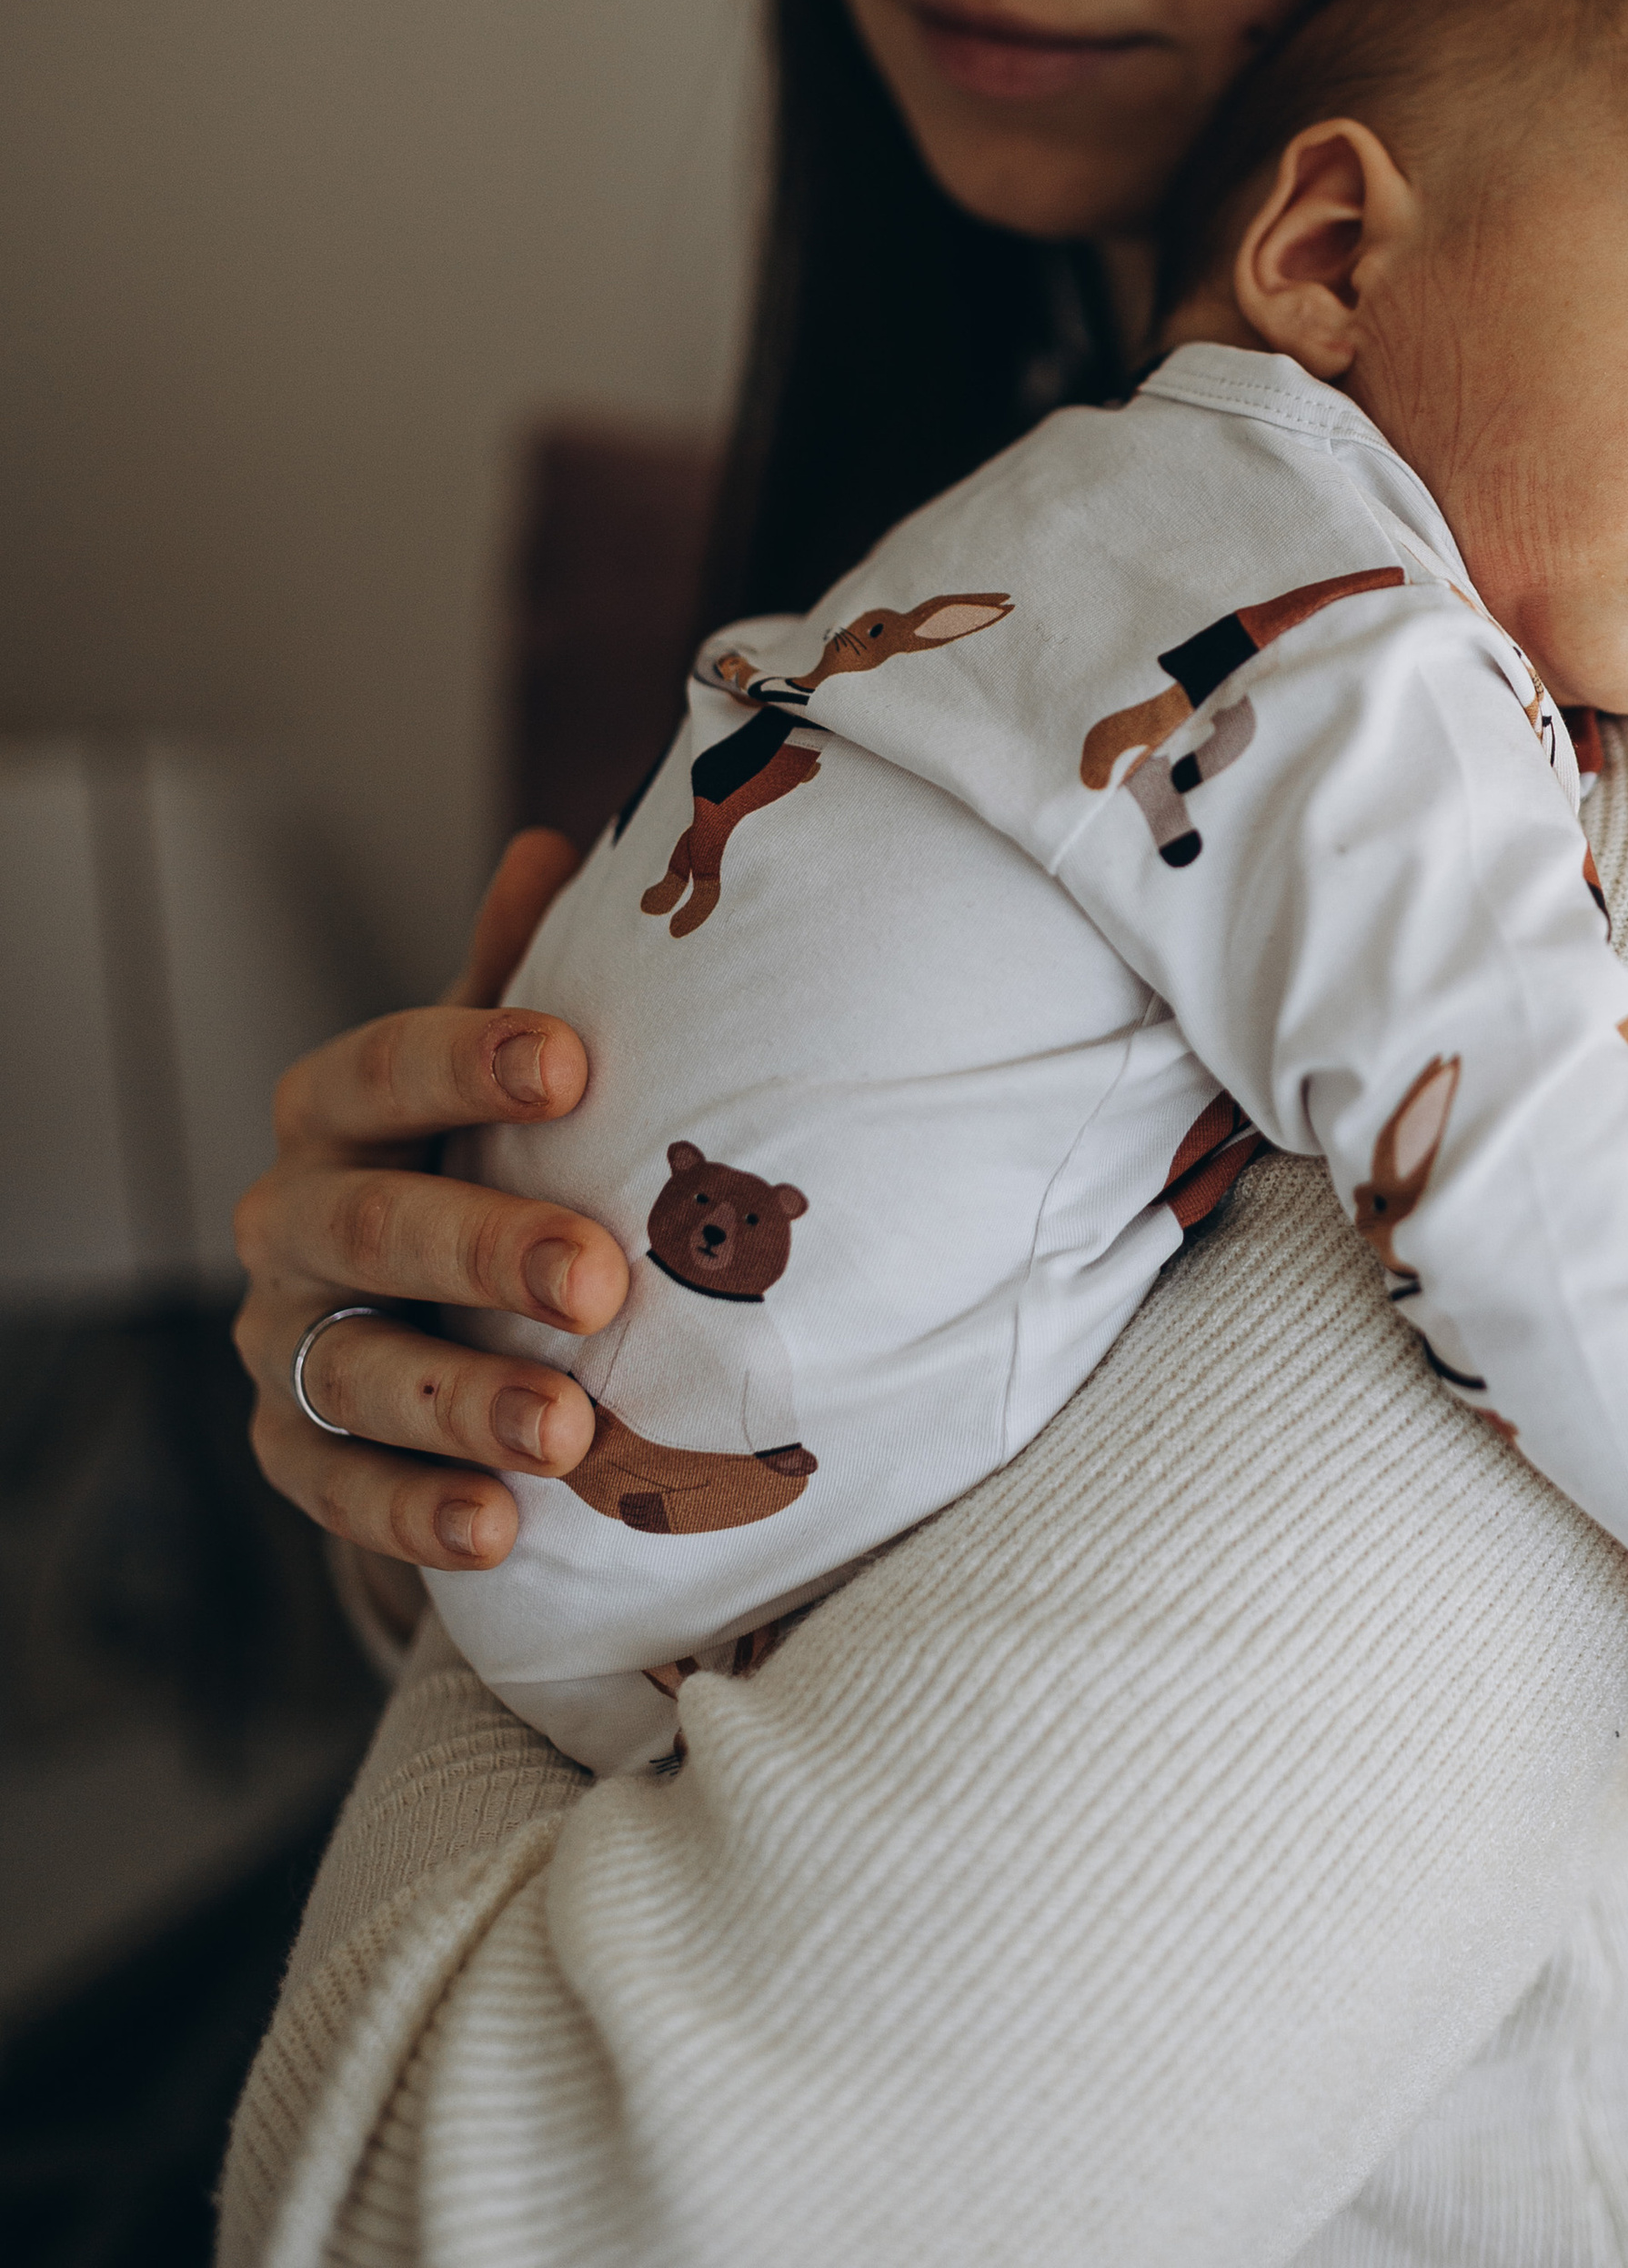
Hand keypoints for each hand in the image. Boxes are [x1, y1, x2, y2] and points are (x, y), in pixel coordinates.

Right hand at [234, 829, 629, 1574]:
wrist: (421, 1294)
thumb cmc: (477, 1149)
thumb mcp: (495, 1063)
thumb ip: (517, 970)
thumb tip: (551, 845)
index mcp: (335, 1109)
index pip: (379, 1067)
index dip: (467, 1061)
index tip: (574, 1060)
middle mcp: (287, 1220)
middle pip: (370, 1229)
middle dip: (484, 1251)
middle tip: (599, 1277)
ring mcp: (282, 1342)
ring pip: (354, 1370)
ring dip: (459, 1402)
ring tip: (566, 1431)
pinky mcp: (294, 1450)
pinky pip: (338, 1492)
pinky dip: (416, 1514)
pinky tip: (499, 1528)